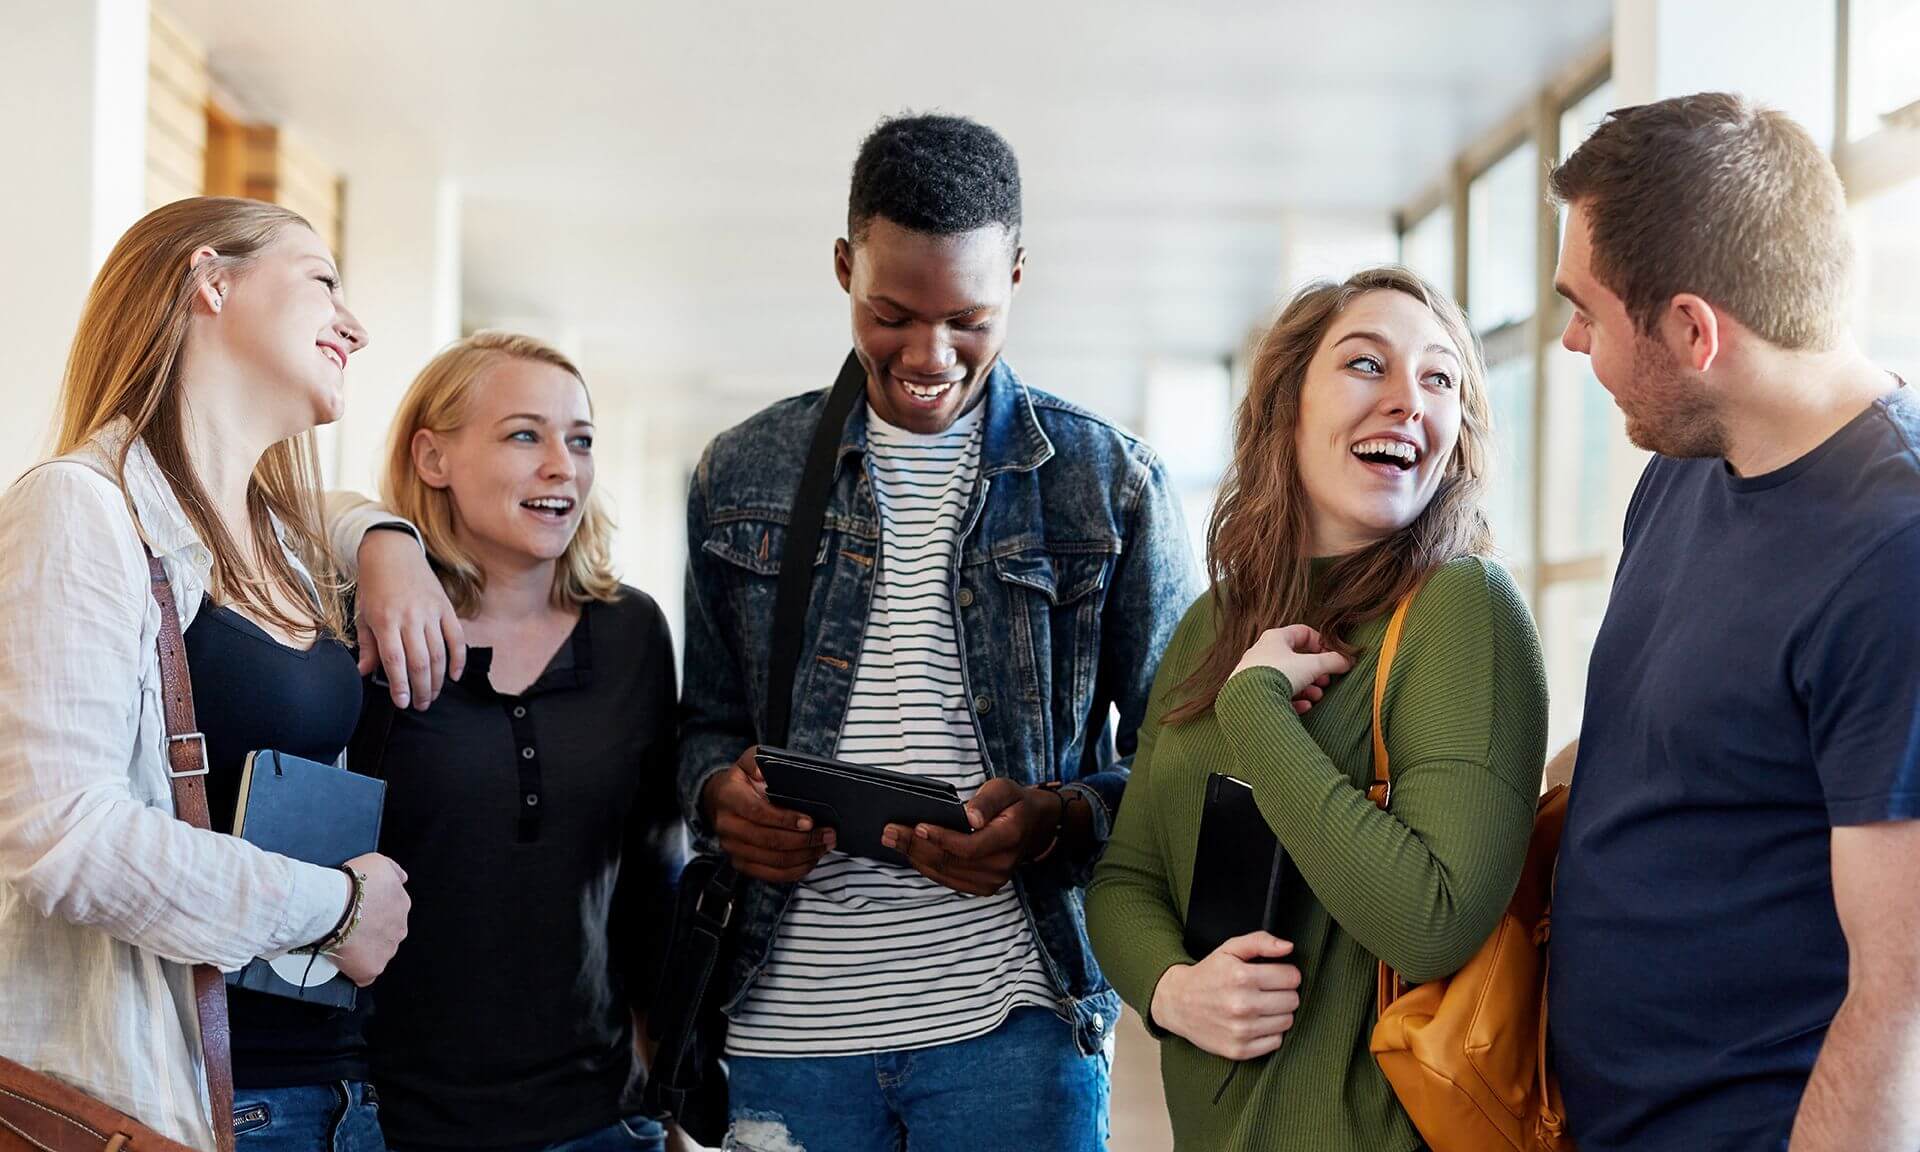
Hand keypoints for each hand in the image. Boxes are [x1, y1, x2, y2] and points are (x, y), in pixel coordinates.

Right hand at [329, 852, 409, 987]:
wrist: (334, 906)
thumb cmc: (352, 884)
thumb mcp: (379, 861)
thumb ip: (394, 870)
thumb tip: (402, 878)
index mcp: (402, 905)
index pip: (392, 912)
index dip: (374, 913)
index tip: (360, 911)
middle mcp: (399, 929)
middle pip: (387, 933)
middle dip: (372, 931)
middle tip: (350, 926)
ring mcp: (387, 950)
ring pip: (378, 952)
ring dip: (365, 949)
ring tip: (344, 941)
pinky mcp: (372, 968)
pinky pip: (366, 974)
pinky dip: (358, 970)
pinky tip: (346, 962)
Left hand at [354, 528, 464, 710]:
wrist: (392, 552)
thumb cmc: (374, 586)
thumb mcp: (363, 614)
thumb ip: (367, 645)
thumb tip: (365, 672)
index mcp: (386, 620)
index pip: (395, 660)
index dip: (400, 686)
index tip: (402, 703)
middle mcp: (410, 617)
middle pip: (420, 662)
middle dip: (421, 689)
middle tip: (420, 704)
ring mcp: (431, 612)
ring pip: (439, 654)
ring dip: (437, 679)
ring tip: (432, 695)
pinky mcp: (446, 608)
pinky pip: (456, 638)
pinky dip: (458, 659)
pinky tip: (454, 675)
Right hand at [702, 746, 835, 882]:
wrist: (720, 801)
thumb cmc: (742, 781)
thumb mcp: (747, 761)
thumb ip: (757, 761)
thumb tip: (764, 772)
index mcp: (728, 798)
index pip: (758, 813)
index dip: (785, 819)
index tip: (810, 821)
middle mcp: (727, 826)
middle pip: (769, 840)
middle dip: (804, 840)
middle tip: (829, 834)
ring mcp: (733, 848)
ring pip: (773, 860)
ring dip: (804, 856)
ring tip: (825, 845)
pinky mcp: (741, 864)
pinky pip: (771, 875)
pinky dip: (795, 870)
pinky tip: (811, 859)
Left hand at [881, 778, 1058, 896]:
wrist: (1032, 826)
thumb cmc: (1013, 803)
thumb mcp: (1004, 788)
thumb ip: (987, 801)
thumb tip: (970, 817)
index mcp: (1009, 838)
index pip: (969, 847)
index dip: (942, 838)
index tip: (918, 826)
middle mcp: (1001, 866)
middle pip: (950, 861)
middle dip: (916, 846)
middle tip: (889, 831)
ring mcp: (992, 881)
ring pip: (944, 873)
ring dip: (914, 857)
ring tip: (891, 839)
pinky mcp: (981, 887)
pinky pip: (947, 879)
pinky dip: (924, 866)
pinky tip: (908, 851)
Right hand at [1149, 931, 1301, 1059]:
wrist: (1177, 1003)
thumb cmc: (1208, 975)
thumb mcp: (1229, 949)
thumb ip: (1260, 941)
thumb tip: (1288, 947)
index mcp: (1241, 977)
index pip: (1292, 977)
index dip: (1286, 973)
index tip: (1275, 975)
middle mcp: (1242, 1005)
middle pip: (1292, 1000)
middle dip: (1283, 993)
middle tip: (1267, 991)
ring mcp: (1241, 1030)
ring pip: (1287, 1021)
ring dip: (1278, 1013)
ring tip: (1261, 1006)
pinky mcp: (1240, 1050)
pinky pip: (1276, 1042)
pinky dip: (1270, 1032)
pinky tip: (1256, 1022)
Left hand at [1230, 625, 1352, 712]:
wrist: (1250, 699)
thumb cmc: (1279, 674)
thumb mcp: (1312, 665)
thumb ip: (1333, 661)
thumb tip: (1349, 660)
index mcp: (1275, 638)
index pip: (1303, 633)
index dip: (1321, 643)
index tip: (1333, 656)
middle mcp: (1263, 652)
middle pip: (1296, 659)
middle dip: (1315, 672)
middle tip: (1326, 681)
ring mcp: (1255, 672)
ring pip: (1288, 678)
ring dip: (1306, 687)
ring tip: (1317, 697)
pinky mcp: (1252, 691)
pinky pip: (1276, 694)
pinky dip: (1293, 699)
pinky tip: (1304, 706)